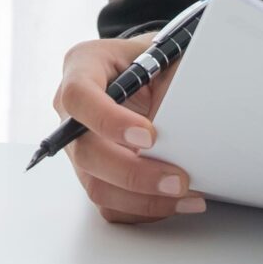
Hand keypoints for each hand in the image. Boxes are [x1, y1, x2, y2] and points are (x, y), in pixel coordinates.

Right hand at [51, 37, 201, 224]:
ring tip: (186, 196)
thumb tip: (190, 123)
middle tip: (177, 180)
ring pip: (96, 186)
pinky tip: (174, 202)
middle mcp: (72, 112)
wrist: (150, 71)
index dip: (109, 120)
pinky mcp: (93, 173)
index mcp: (82, 67)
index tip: (149, 136)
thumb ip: (171, 82)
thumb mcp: (163, 55)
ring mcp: (79, 146)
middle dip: (133, 173)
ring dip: (143, 199)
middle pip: (86, 152)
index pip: (79, 96)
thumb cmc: (154, 59)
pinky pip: (110, 203)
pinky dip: (144, 208)